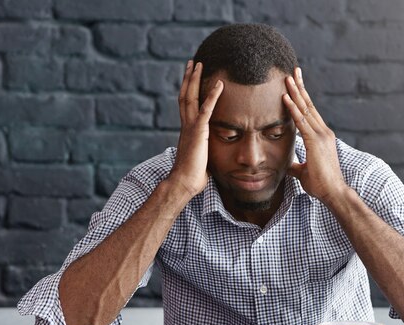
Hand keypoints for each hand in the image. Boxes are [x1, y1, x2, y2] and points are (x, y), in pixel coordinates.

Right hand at [170, 61, 222, 196]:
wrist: (184, 182)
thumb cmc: (193, 176)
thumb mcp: (201, 159)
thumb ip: (205, 152)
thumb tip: (211, 158)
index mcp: (187, 131)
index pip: (186, 106)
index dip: (188, 90)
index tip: (191, 79)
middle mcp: (186, 125)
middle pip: (185, 95)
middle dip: (188, 78)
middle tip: (192, 63)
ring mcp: (191, 127)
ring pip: (191, 97)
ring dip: (195, 79)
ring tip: (199, 64)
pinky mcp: (199, 131)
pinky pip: (206, 109)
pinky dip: (213, 95)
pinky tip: (220, 84)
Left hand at [283, 67, 347, 204]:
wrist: (333, 192)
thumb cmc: (321, 184)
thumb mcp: (303, 171)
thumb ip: (295, 164)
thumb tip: (287, 164)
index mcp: (322, 137)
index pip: (310, 113)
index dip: (302, 98)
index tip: (296, 84)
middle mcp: (323, 132)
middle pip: (309, 105)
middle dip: (300, 87)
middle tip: (293, 71)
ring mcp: (321, 135)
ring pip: (306, 109)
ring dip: (295, 93)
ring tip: (287, 78)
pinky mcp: (315, 141)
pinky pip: (301, 121)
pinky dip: (293, 109)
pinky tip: (286, 98)